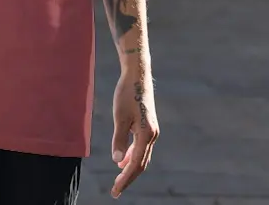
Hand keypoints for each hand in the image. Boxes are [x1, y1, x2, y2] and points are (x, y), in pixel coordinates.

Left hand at [110, 73, 157, 197]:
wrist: (137, 77)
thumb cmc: (127, 94)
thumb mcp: (119, 117)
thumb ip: (119, 139)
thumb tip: (117, 161)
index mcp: (146, 135)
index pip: (135, 164)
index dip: (125, 179)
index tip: (115, 191)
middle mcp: (152, 136)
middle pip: (141, 164)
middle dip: (128, 178)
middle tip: (115, 191)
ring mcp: (152, 132)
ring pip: (142, 157)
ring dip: (130, 168)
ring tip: (118, 179)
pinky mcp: (148, 127)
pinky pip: (141, 148)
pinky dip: (133, 156)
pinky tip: (123, 160)